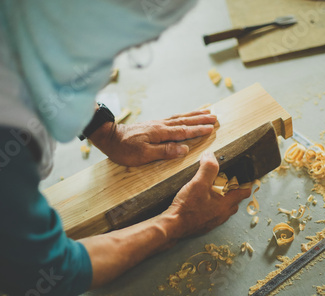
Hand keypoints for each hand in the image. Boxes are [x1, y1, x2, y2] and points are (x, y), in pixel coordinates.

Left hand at [88, 110, 216, 165]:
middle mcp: (160, 125)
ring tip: (206, 111)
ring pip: (180, 117)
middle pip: (184, 120)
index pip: (183, 131)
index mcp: (160, 132)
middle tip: (215, 116)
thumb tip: (184, 149)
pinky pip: (173, 118)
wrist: (109, 137)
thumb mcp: (143, 154)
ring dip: (194, 115)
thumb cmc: (124, 149)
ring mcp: (157, 123)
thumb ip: (164, 151)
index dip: (198, 130)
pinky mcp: (153, 124)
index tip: (212, 128)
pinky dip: (183, 115)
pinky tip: (186, 116)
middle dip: (201, 119)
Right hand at [163, 151, 251, 238]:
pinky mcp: (205, 225)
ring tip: (213, 189)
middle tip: (226, 180)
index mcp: (226, 204)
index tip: (245, 176)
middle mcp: (223, 214)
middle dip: (233, 190)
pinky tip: (202, 200)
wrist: (173, 226)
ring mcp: (214, 221)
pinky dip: (212, 206)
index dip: (246, 183)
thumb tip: (210, 155)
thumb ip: (208, 168)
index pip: (244, 192)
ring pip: (224, 208)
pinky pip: (214, 213)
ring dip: (222, 199)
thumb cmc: (187, 207)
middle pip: (235, 201)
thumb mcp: (198, 183)